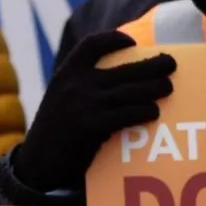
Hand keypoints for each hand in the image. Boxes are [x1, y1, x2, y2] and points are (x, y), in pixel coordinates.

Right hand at [9, 30, 175, 192]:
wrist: (36, 166)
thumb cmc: (54, 135)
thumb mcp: (59, 101)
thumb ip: (80, 88)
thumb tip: (120, 80)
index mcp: (65, 75)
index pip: (91, 45)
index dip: (113, 39)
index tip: (131, 42)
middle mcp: (74, 85)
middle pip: (123, 68)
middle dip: (151, 64)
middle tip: (170, 64)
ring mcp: (82, 104)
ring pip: (130, 91)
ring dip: (155, 88)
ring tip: (168, 88)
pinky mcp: (90, 126)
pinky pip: (126, 114)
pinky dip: (144, 111)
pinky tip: (153, 112)